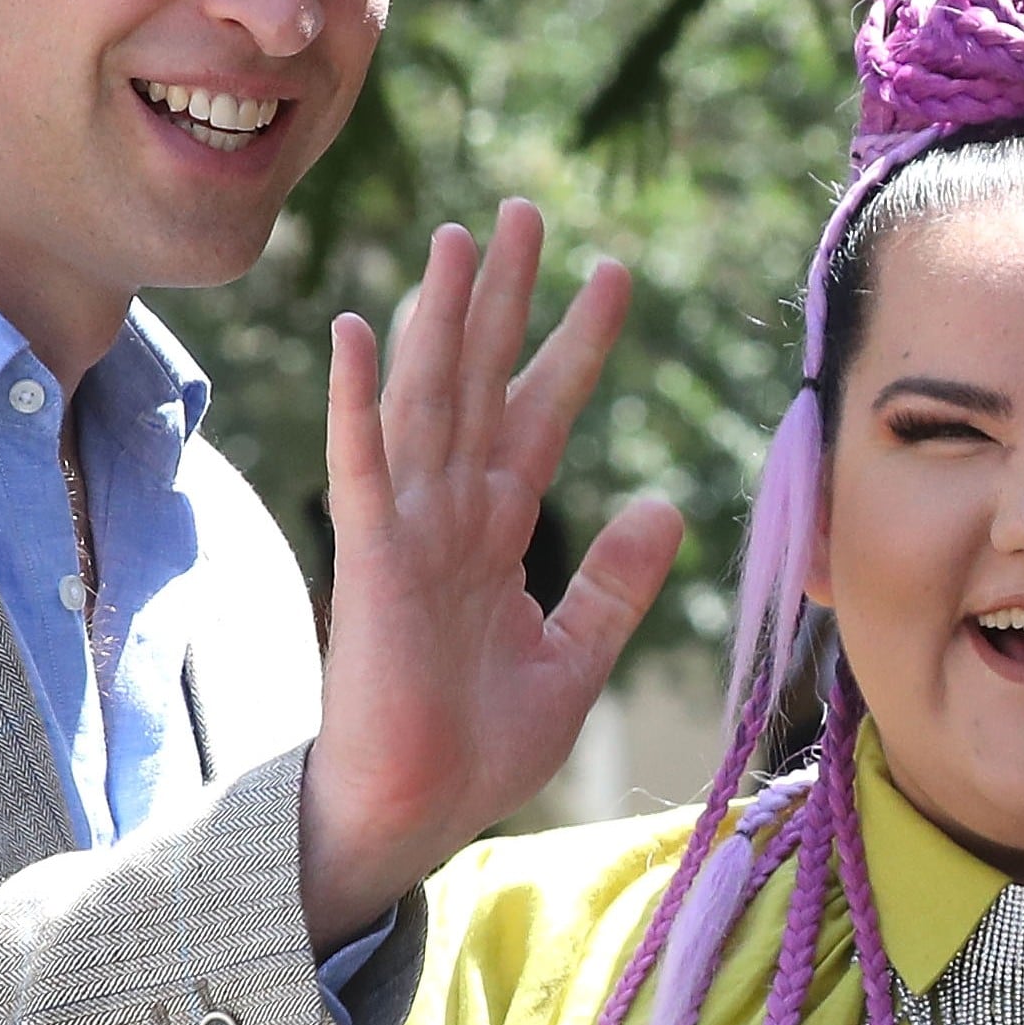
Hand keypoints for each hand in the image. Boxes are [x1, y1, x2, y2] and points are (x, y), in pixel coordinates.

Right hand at [302, 199, 683, 944]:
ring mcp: (408, 532)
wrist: (413, 815)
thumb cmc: (477, 746)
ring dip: (439, 319)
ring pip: (427, 402)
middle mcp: (451, 513)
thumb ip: (614, 583)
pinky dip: (360, 400)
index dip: (575, 344)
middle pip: (482, 381)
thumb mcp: (574, 656)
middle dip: (504, 297)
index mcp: (498, 530)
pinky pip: (365, 468)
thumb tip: (663, 502)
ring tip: (457, 236)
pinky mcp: (372, 563)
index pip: (541, 413)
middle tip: (524, 209)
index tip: (614, 271)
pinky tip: (362, 329)